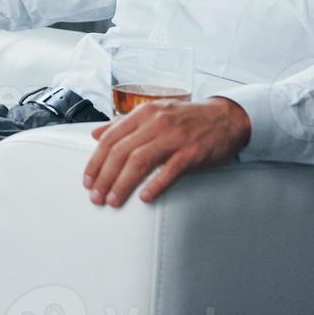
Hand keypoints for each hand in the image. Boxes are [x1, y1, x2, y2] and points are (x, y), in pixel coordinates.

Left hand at [82, 97, 250, 206]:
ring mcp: (174, 137)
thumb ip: (124, 124)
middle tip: (96, 196)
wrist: (226, 117)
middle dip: (105, 177)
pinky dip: (155, 185)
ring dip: (123, 183)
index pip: (110, 138)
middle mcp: (156, 123)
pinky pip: (170, 170)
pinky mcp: (192, 152)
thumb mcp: (153, 114)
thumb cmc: (188, 119)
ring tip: (113, 200)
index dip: (95, 161)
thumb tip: (96, 134)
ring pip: (140, 161)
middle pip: (121, 151)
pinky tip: (145, 197)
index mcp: (144, 114)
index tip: (87, 180)